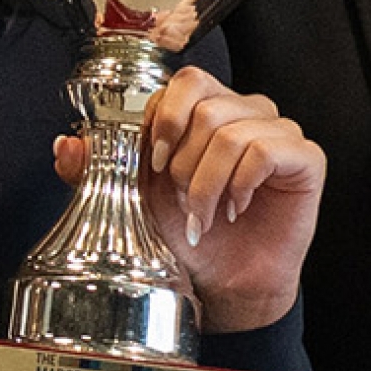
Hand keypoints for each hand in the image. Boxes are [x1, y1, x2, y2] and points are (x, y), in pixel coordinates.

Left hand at [53, 66, 323, 333]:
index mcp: (205, 111)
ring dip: (206, 181)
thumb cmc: (188, 237)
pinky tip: (235, 209)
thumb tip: (65, 144)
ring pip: (229, 129)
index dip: (161, 122)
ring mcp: (277, 131)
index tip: (152, 165)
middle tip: (182, 199)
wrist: (224, 286)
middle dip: (181, 161)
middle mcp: (243, 112)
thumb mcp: (132, 198)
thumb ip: (99, 167)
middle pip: (204, 103)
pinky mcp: (305, 158)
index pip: (182, 83)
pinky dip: (238, 184)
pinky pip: (263, 149)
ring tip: (205, 213)